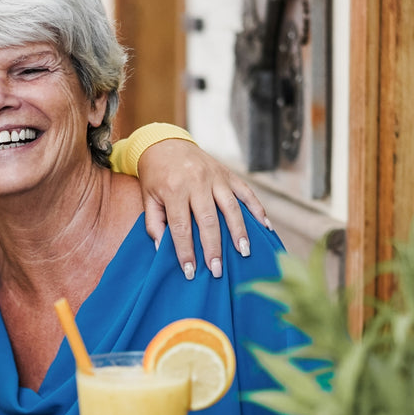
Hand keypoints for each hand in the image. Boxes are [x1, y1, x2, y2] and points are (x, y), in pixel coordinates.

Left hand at [137, 138, 272, 279]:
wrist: (165, 143)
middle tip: (217, 271)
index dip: (186, 251)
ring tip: (244, 253)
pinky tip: (265, 226)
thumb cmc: (155, 176)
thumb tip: (162, 250)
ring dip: (239, 232)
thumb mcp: (148, 198)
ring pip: (231, 207)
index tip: (190, 271)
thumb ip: (154, 224)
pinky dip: (257, 209)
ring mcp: (215, 177)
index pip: (181, 227)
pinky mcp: (228, 174)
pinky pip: (246, 192)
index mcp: (174, 189)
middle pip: (209, 220)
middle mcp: (197, 182)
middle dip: (213, 248)